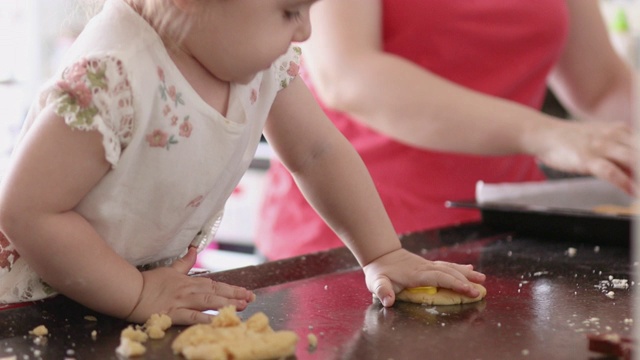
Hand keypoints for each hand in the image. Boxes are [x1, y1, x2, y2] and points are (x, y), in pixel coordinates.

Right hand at [126, 247, 254, 324]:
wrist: (131, 290)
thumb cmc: (149, 281)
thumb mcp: (170, 269)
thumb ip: (184, 262)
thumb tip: (193, 248)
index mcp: (189, 281)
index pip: (215, 285)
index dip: (231, 289)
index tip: (246, 291)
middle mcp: (189, 290)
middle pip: (216, 292)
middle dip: (235, 295)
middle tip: (251, 298)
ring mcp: (182, 302)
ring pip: (209, 302)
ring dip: (226, 304)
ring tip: (242, 307)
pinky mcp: (173, 313)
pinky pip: (192, 316)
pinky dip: (206, 318)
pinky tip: (217, 321)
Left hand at [362, 248, 485, 306]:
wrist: (381, 255)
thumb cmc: (379, 272)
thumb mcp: (376, 282)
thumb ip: (382, 290)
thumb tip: (388, 301)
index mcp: (415, 274)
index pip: (438, 278)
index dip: (453, 284)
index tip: (467, 290)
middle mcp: (425, 268)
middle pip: (448, 273)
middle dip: (465, 282)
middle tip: (480, 292)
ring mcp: (428, 265)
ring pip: (450, 268)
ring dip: (466, 273)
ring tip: (482, 279)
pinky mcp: (429, 266)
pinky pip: (447, 266)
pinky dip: (459, 268)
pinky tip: (470, 269)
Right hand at [534, 121, 635, 193]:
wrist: (543, 134)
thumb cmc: (570, 140)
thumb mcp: (599, 139)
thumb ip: (620, 152)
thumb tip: (634, 170)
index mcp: (620, 130)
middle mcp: (614, 136)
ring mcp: (601, 147)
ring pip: (634, 160)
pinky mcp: (587, 159)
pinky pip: (612, 172)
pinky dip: (626, 183)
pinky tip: (634, 193)